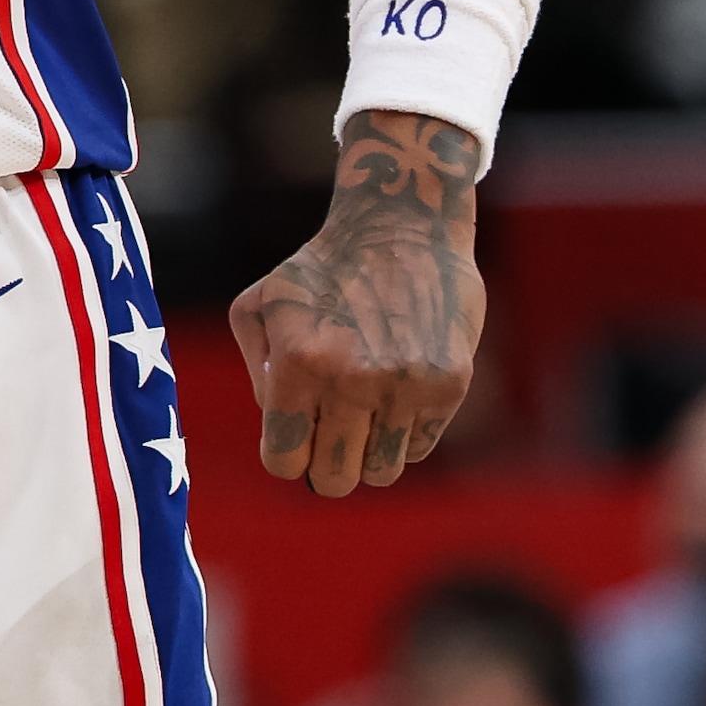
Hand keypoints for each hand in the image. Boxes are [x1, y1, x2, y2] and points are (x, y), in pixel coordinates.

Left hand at [228, 108, 484, 497]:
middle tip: (329, 437)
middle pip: (334, 478)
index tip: (294, 442)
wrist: (402, 228)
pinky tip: (395, 393)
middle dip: (325, 466)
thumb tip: (280, 427)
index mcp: (298, 362)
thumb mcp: (260, 305)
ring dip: (367, 453)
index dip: (286, 457)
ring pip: (381, 471)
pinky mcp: (448, 384)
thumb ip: (257, 372)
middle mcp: (352, 379)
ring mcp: (405, 384)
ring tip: (363, 413)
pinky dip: (403, 433)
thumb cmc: (321, 270)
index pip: (284, 458)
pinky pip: (418, 446)